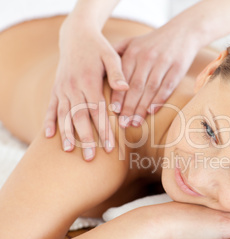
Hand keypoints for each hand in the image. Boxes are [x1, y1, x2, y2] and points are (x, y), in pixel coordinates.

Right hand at [44, 18, 128, 159]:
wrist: (76, 36)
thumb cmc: (99, 48)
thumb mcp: (111, 55)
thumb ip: (117, 73)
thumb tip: (125, 87)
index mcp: (89, 80)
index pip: (98, 110)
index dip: (104, 129)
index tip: (109, 146)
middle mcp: (73, 86)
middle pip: (80, 116)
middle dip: (86, 138)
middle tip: (91, 157)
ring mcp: (62, 88)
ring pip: (63, 114)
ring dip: (67, 133)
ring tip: (70, 151)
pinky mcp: (56, 89)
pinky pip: (50, 107)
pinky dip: (49, 121)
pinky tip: (48, 136)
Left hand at [111, 24, 199, 127]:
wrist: (183, 31)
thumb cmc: (154, 41)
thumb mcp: (133, 41)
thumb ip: (116, 53)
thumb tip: (100, 71)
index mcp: (133, 52)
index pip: (122, 78)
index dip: (118, 96)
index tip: (113, 112)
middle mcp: (147, 57)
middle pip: (135, 86)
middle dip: (128, 107)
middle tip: (123, 124)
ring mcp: (163, 62)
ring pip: (150, 89)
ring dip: (142, 108)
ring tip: (135, 123)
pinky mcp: (177, 67)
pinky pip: (167, 86)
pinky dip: (159, 100)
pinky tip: (152, 112)